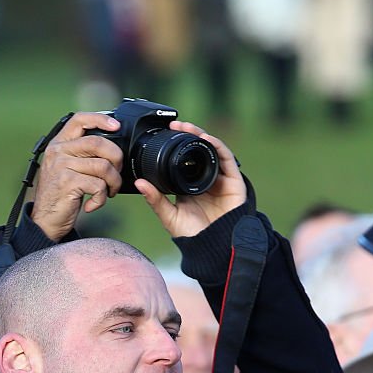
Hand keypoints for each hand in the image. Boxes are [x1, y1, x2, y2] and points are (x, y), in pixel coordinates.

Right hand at [29, 111, 124, 240]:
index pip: (79, 120)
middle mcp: (58, 151)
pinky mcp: (68, 183)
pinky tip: (93, 204)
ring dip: (113, 182)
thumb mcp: (66, 168)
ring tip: (109, 192)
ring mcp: (62, 166)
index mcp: (59, 144)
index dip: (100, 119)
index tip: (116, 125)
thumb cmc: (60, 195)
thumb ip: (82, 155)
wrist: (44, 220)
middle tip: (116, 173)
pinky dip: (101, 198)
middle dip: (116, 158)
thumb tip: (112, 149)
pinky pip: (98, 186)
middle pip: (98, 142)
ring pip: (103, 166)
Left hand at [137, 121, 246, 238]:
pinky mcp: (234, 181)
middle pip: (199, 149)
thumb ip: (155, 199)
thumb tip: (138, 183)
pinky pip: (226, 158)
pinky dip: (217, 146)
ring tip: (189, 128)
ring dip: (201, 135)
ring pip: (212, 149)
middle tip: (176, 125)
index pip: (184, 157)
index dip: (177, 143)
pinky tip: (207, 139)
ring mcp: (220, 178)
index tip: (165, 133)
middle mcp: (206, 178)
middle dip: (189, 134)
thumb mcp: (169, 215)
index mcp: (190, 183)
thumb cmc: (193, 235)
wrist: (213, 248)